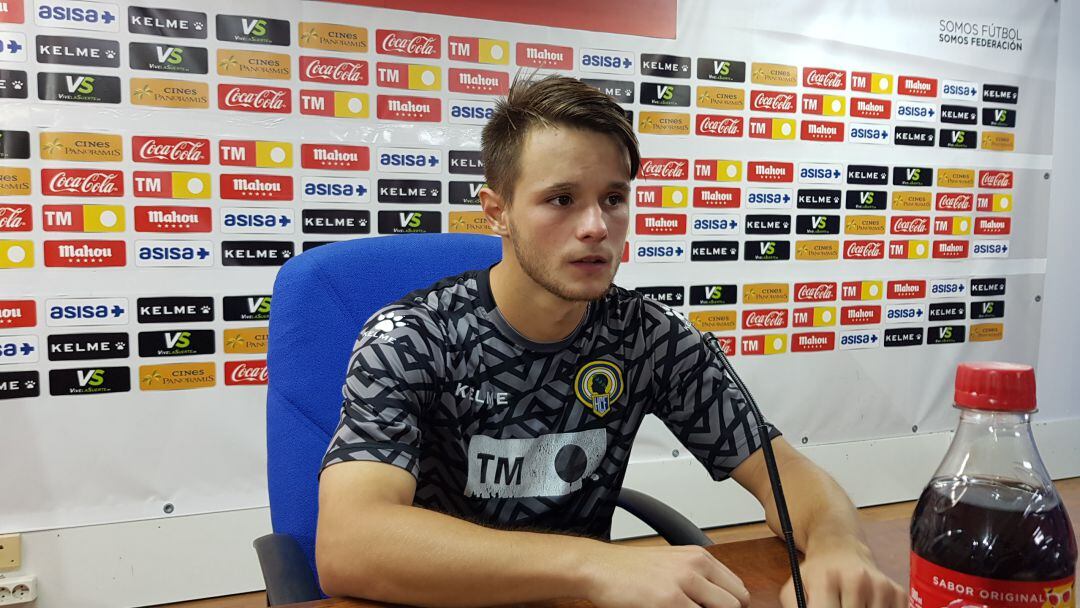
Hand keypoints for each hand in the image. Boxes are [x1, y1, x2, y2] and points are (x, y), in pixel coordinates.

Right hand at [583, 544, 750, 607]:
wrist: (599, 567)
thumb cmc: (630, 570)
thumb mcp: (672, 565)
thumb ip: (699, 580)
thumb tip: (723, 601)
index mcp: (700, 557)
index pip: (738, 590)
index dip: (730, 607)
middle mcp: (696, 566)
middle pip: (736, 603)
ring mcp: (684, 583)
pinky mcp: (669, 601)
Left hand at [780, 541, 904, 607]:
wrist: (839, 547)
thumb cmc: (816, 573)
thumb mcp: (795, 587)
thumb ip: (796, 607)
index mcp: (826, 580)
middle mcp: (857, 580)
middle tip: (838, 604)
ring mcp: (881, 587)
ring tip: (848, 603)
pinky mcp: (898, 593)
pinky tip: (865, 604)